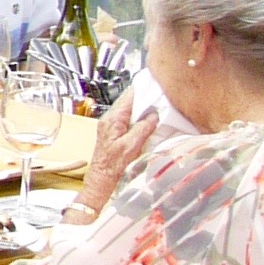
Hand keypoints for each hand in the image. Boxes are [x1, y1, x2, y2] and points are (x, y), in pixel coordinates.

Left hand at [76, 99, 158, 216]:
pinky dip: (139, 120)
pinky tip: (148, 123)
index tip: (154, 87)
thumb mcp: (132, 145)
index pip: (128, 97)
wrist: (102, 177)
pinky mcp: (114, 133)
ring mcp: (111, 126)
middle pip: (130, 103)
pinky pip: (128, 121)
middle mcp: (110, 120)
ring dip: (143, 111)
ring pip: (130, 112)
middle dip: (145, 100)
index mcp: (113, 119)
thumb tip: (154, 116)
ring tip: (157, 110)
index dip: (142, 91)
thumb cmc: (113, 164)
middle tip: (160, 99)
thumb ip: (143, 128)